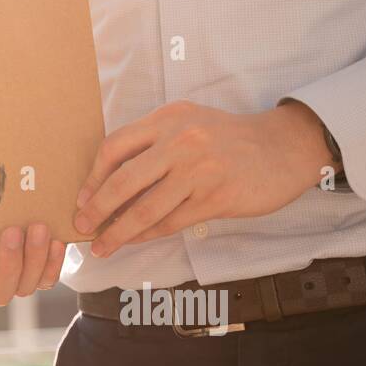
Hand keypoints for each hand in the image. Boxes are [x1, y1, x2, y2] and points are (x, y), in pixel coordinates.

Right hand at [0, 223, 65, 305]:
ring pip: (26, 287)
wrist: (9, 218)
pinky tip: (56, 241)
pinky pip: (47, 280)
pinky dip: (53, 262)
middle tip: (12, 231)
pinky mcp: (39, 279)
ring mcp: (16, 285)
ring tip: (38, 228)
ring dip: (34, 257)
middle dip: (8, 262)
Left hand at [73, 100, 331, 258]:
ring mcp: (198, 170)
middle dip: (96, 208)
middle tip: (81, 225)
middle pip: (123, 180)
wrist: (284, 146)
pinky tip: (135, 241)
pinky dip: (148, 234)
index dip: (94, 176)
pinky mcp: (215, 197)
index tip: (83, 197)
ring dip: (118, 231)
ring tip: (102, 246)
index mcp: (167, 119)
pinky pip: (171, 221)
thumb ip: (155, 140)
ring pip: (145, 207)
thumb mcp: (189, 122)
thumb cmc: (231, 138)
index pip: (115, 146)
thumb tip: (113, 176)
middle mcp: (179, 141)